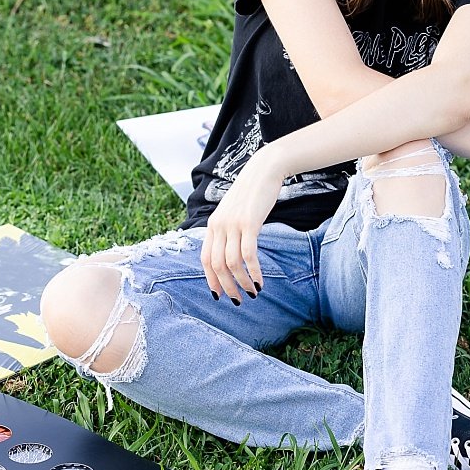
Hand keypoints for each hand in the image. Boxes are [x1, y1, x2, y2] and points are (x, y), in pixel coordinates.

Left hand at [198, 151, 284, 302]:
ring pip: (232, 263)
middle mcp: (219, 226)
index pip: (205, 259)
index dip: (211, 280)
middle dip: (227, 287)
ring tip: (253, 293)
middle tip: (239, 300)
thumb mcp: (235, 212)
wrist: (264, 169)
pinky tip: (260, 281)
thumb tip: (232, 253)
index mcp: (213, 225)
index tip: (220, 295)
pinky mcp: (249, 223)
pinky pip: (248, 255)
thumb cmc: (252, 193)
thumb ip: (230, 230)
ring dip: (242, 282)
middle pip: (217, 265)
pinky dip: (253, 272)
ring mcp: (233, 224)